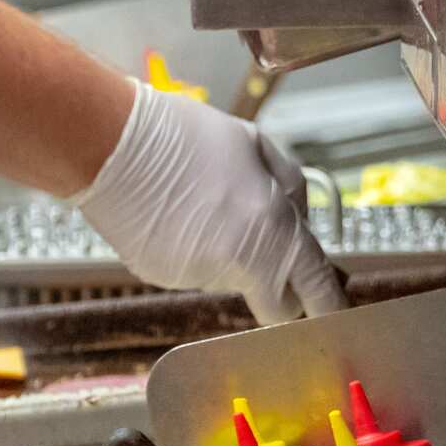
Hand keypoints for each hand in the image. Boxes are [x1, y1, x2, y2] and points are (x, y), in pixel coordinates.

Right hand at [78, 82, 345, 324]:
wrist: (112, 145)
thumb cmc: (184, 136)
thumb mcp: (256, 144)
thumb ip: (289, 188)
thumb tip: (297, 219)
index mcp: (272, 230)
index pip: (315, 289)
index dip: (328, 303)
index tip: (333, 309)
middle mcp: (237, 264)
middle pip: (274, 303)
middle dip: (278, 288)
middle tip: (263, 250)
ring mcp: (196, 276)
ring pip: (228, 278)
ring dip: (226, 253)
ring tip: (198, 203)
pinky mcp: (161, 278)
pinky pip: (190, 271)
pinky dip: (189, 249)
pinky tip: (172, 213)